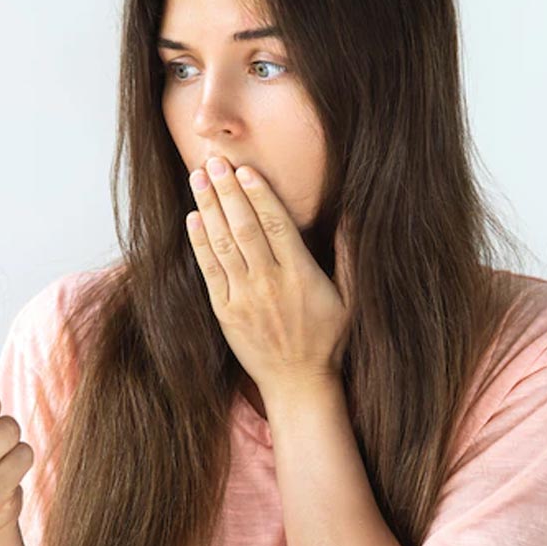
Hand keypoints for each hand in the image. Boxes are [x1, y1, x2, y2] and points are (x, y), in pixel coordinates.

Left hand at [184, 156, 353, 400]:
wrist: (298, 384)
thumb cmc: (328, 339)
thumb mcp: (351, 299)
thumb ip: (349, 256)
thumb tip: (353, 215)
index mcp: (300, 276)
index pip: (276, 225)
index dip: (259, 194)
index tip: (246, 169)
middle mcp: (269, 284)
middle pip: (244, 228)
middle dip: (227, 191)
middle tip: (214, 161)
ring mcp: (243, 298)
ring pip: (223, 244)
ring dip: (208, 208)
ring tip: (198, 177)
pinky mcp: (224, 312)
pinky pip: (210, 271)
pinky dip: (200, 243)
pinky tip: (193, 218)